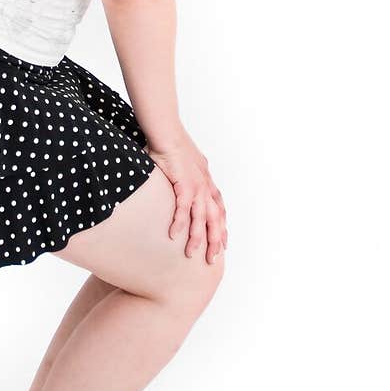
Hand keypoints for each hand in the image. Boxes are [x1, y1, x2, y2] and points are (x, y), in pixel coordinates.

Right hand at [145, 132, 227, 264]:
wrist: (166, 131)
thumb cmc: (171, 145)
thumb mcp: (185, 164)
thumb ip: (186, 176)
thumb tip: (179, 183)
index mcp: (206, 181)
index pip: (219, 209)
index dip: (221, 227)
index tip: (222, 243)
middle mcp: (205, 186)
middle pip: (215, 219)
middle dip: (215, 240)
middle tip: (212, 259)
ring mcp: (196, 185)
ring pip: (201, 218)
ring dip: (197, 237)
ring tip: (192, 254)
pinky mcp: (184, 183)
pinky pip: (183, 208)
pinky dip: (180, 222)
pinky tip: (174, 236)